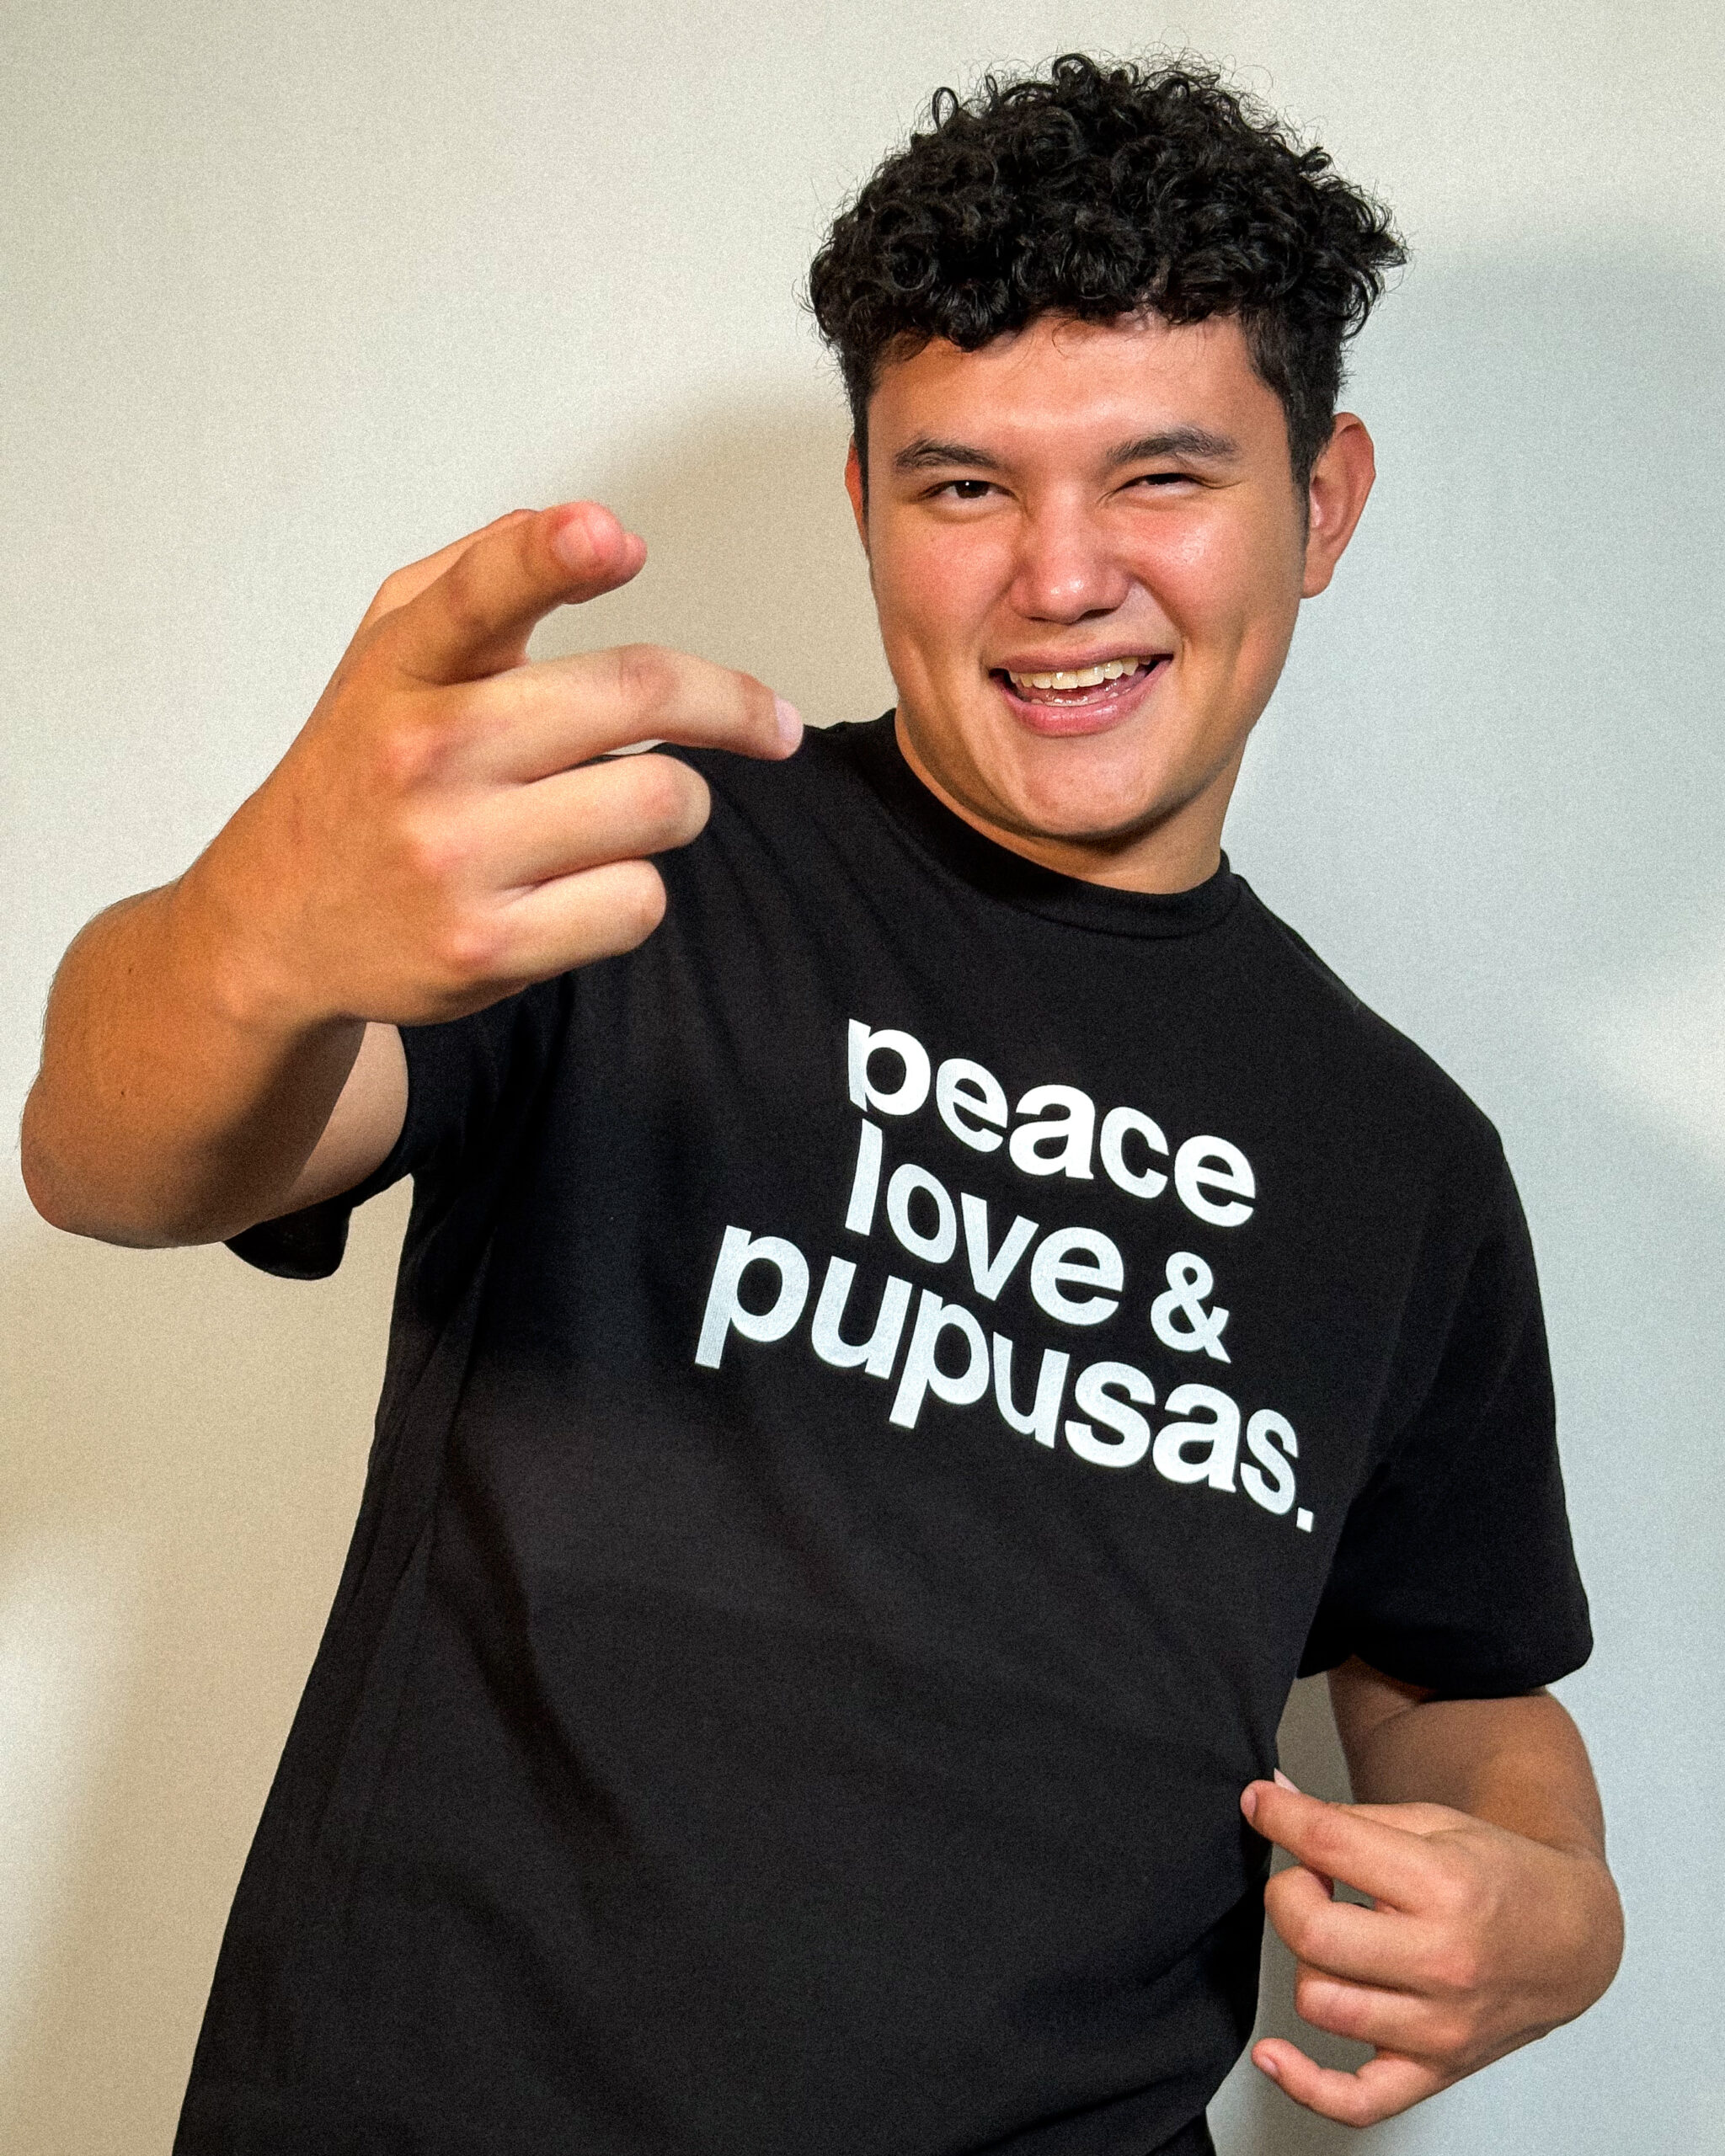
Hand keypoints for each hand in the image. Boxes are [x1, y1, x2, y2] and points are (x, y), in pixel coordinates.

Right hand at [182, 502, 800, 1029]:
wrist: (274, 928)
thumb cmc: (360, 774)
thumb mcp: (387, 654)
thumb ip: (478, 575)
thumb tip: (591, 531)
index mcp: (404, 667)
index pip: (476, 594)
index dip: (548, 556)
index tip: (608, 536)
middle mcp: (424, 753)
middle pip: (636, 697)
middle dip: (730, 707)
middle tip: (770, 726)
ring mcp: (454, 857)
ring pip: (661, 804)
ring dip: (675, 807)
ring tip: (629, 813)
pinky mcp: (486, 947)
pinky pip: (639, 902)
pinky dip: (635, 891)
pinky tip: (581, 887)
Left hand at [1240, 1774, 1621, 2124]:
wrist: (1571, 1939)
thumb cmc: (1501, 1877)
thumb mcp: (1435, 1823)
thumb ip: (1347, 1817)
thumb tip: (1269, 1799)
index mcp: (1445, 1886)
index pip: (1331, 1845)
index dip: (1277, 1815)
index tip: (1259, 1803)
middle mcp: (1444, 1962)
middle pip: (1313, 1933)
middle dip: (1288, 1892)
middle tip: (1307, 1878)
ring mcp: (1440, 2026)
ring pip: (1319, 2001)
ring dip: (1306, 1959)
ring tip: (1331, 1934)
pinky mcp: (1435, 2070)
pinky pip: (1357, 2100)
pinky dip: (1305, 2085)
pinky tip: (1274, 2054)